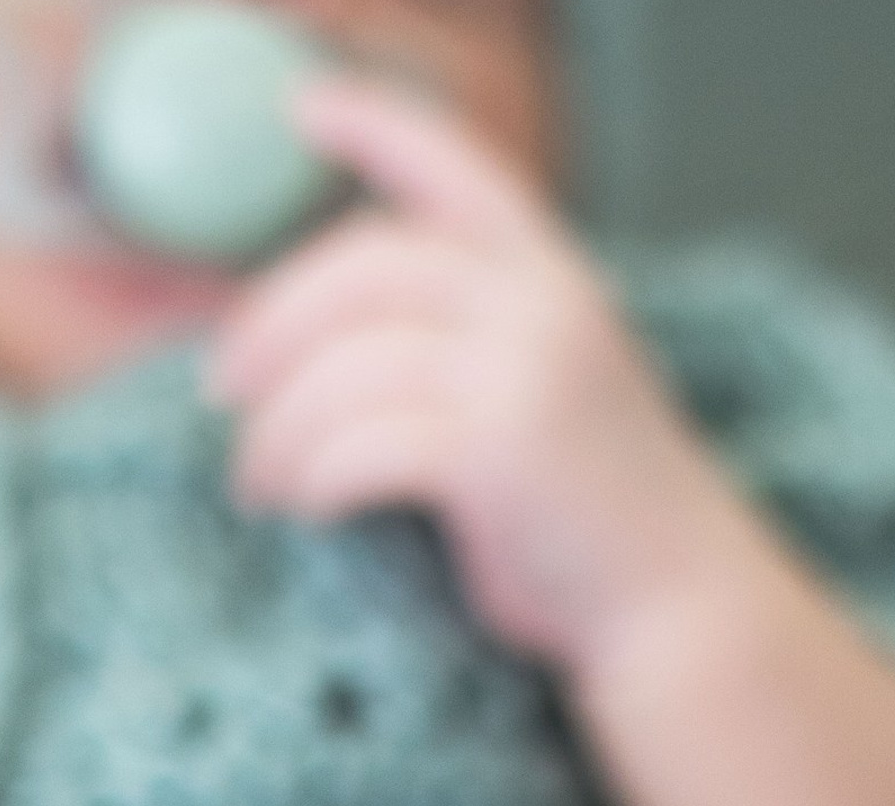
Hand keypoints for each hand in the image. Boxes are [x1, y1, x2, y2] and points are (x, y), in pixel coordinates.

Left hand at [210, 80, 756, 666]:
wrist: (675, 605)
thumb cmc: (585, 520)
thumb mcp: (541, 396)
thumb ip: (464, 346)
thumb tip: (320, 349)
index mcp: (552, 277)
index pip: (453, 170)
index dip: (373, 129)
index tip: (299, 110)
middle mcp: (540, 303)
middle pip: (360, 269)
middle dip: (268, 326)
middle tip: (218, 391)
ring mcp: (523, 371)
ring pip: (342, 371)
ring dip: (275, 431)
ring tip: (257, 484)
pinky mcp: (498, 450)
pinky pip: (360, 447)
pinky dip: (312, 478)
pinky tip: (304, 508)